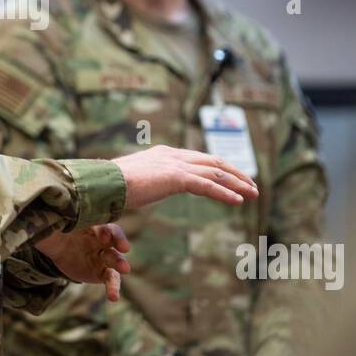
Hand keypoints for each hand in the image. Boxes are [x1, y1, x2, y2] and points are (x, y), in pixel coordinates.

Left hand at [35, 223, 130, 301]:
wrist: (57, 250)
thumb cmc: (59, 232)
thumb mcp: (56, 226)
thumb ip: (56, 223)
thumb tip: (40, 217)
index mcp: (93, 223)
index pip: (103, 223)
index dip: (105, 230)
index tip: (104, 236)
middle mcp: (102, 239)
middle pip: (114, 239)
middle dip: (119, 242)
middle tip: (123, 248)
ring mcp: (103, 256)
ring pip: (115, 259)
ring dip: (120, 263)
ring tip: (125, 269)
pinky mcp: (101, 272)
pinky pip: (110, 279)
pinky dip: (113, 288)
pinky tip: (113, 297)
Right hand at [113, 145, 257, 209]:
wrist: (102, 183)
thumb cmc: (112, 186)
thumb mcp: (135, 182)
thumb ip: (148, 182)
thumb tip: (146, 189)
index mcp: (165, 154)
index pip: (199, 159)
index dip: (220, 168)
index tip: (234, 178)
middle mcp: (173, 155)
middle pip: (213, 162)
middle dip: (235, 173)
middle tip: (252, 186)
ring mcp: (175, 164)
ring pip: (215, 172)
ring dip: (237, 183)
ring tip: (253, 194)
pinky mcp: (176, 177)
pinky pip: (207, 185)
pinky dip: (225, 192)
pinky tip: (238, 201)